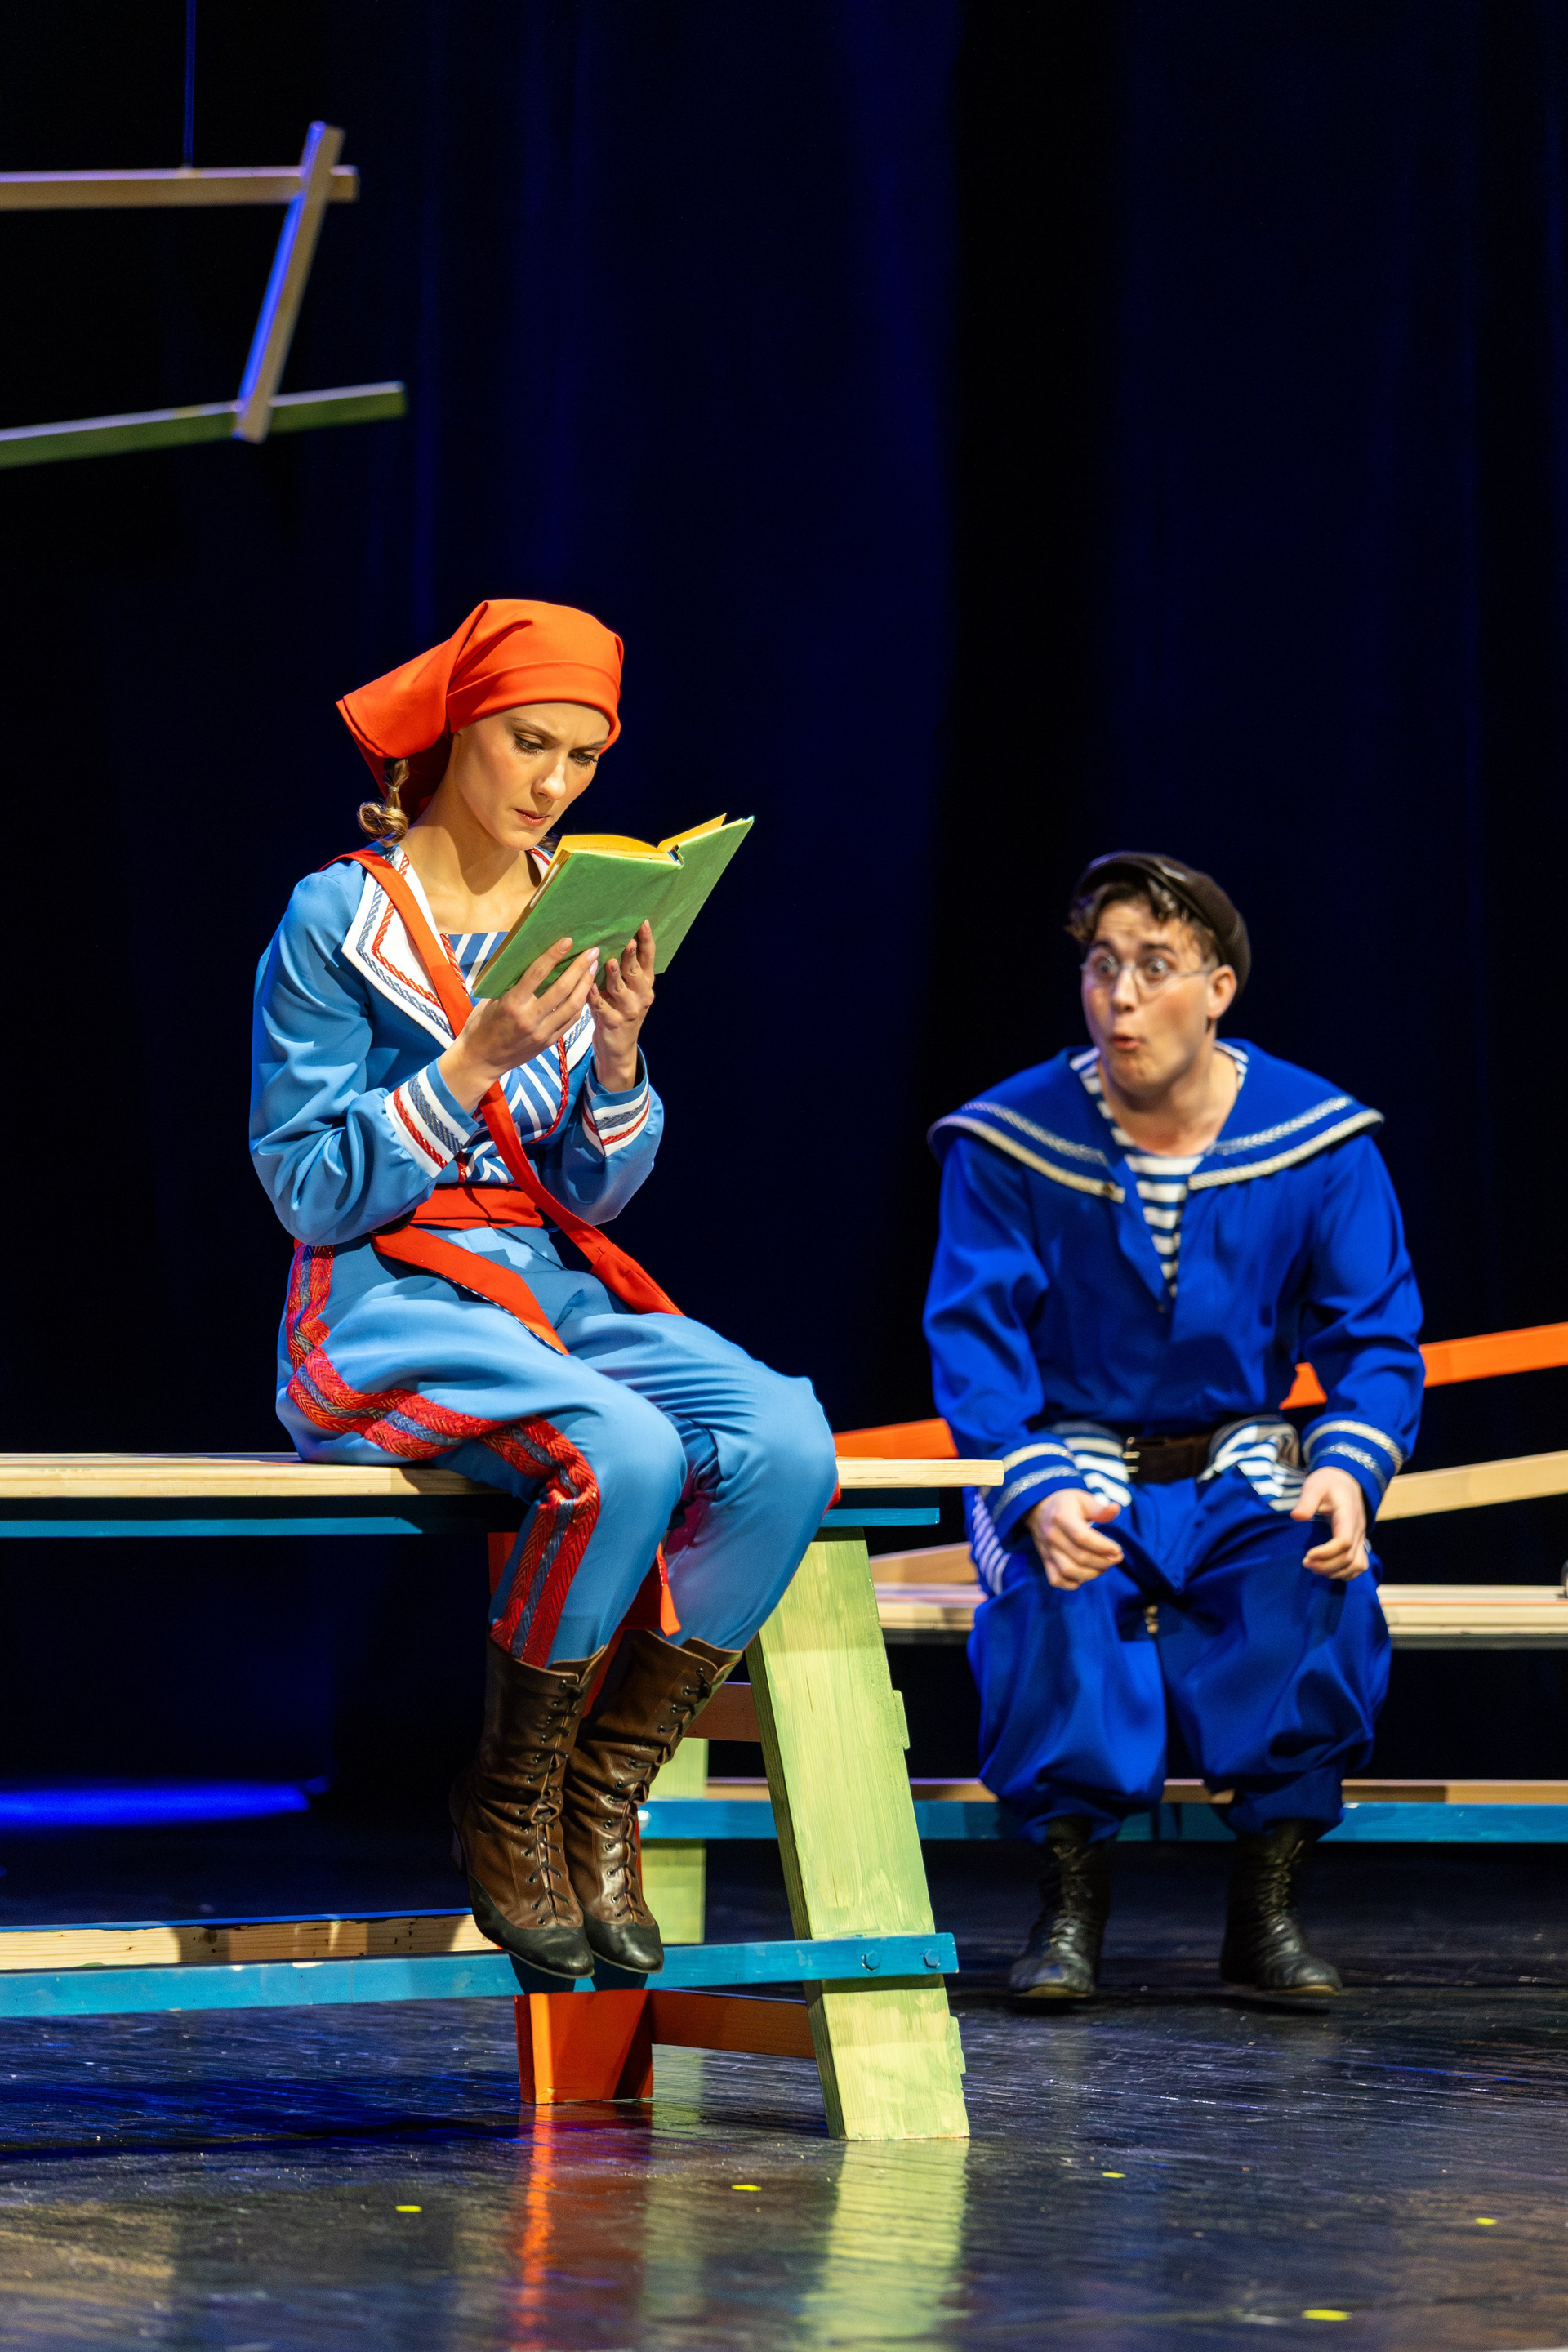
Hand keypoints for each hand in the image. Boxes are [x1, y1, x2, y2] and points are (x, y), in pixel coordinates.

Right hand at [438, 937, 598, 1114]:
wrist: (481, 1060)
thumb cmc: (482, 1025)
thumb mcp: (491, 1000)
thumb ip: (511, 982)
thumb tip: (530, 957)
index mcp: (511, 1003)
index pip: (537, 974)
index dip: (554, 955)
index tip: (568, 941)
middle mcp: (529, 1018)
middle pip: (562, 988)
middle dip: (579, 967)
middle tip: (592, 951)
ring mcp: (541, 1032)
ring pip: (572, 1006)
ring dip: (585, 984)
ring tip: (593, 968)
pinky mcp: (548, 1042)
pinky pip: (571, 1021)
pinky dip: (580, 1004)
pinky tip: (586, 991)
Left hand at [590, 920, 654, 1090]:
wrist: (619, 1048)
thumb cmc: (619, 1011)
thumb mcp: (627, 990)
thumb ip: (624, 969)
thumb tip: (611, 937)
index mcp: (645, 984)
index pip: (648, 958)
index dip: (646, 941)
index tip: (641, 923)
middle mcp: (641, 996)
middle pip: (635, 972)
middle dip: (630, 956)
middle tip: (626, 940)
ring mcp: (628, 1010)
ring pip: (620, 989)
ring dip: (613, 975)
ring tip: (608, 961)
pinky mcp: (612, 1023)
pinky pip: (600, 1006)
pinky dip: (593, 995)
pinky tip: (586, 986)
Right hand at [1026, 1488, 1124, 1590]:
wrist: (1038, 1509)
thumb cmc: (1066, 1504)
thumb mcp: (1082, 1499)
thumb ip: (1099, 1508)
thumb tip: (1116, 1509)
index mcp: (1062, 1517)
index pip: (1082, 1537)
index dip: (1102, 1546)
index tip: (1118, 1550)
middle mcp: (1052, 1536)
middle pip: (1079, 1557)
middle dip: (1103, 1561)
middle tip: (1117, 1558)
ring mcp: (1047, 1550)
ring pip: (1069, 1571)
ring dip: (1091, 1573)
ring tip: (1104, 1566)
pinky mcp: (1045, 1561)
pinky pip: (1056, 1580)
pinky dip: (1072, 1583)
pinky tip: (1085, 1575)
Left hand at [1292, 1466, 1368, 1578]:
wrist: (1346, 1480)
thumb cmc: (1328, 1483)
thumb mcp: (1315, 1486)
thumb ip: (1307, 1501)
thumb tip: (1297, 1516)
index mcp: (1348, 1516)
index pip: (1344, 1542)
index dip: (1326, 1553)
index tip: (1307, 1556)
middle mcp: (1358, 1530)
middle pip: (1349, 1557)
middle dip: (1326, 1565)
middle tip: (1305, 1563)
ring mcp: (1361, 1537)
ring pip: (1357, 1565)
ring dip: (1336, 1571)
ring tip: (1315, 1568)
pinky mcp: (1359, 1542)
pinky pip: (1360, 1564)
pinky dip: (1346, 1573)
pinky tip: (1328, 1571)